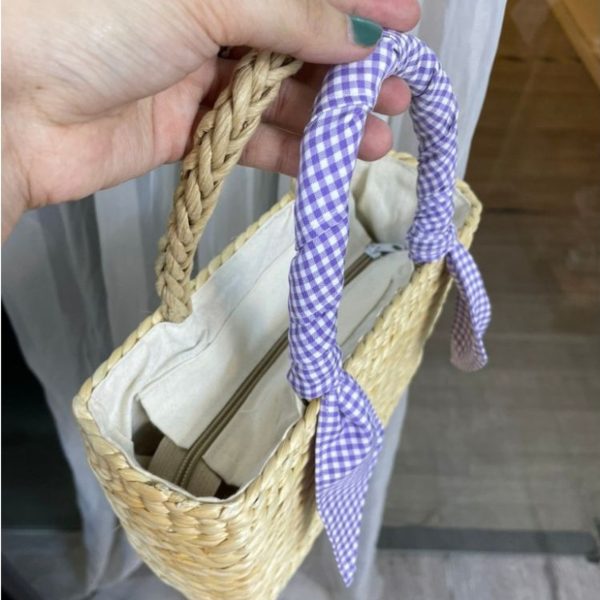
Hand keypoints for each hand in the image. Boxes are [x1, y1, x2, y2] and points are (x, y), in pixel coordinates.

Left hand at [1, 0, 418, 239]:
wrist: (5, 107)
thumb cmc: (82, 19)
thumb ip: (289, 11)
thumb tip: (361, 29)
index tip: (406, 20)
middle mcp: (204, 12)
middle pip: (295, 35)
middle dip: (350, 62)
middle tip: (397, 88)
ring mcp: (195, 72)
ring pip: (278, 92)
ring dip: (329, 113)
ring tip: (374, 133)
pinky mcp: (186, 128)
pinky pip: (251, 137)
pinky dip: (292, 148)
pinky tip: (330, 157)